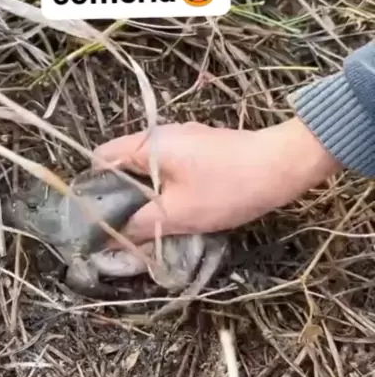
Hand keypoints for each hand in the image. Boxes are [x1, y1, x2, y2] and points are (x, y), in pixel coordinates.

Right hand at [92, 118, 340, 244]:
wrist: (283, 166)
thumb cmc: (228, 187)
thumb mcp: (179, 214)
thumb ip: (141, 226)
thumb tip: (114, 240)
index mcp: (148, 144)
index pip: (100, 159)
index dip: (93, 189)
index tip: (97, 219)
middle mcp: (161, 135)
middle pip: (123, 165)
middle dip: (121, 198)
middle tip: (123, 231)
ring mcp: (183, 140)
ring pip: (149, 171)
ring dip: (146, 197)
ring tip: (149, 227)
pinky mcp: (202, 150)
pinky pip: (170, 170)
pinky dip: (167, 191)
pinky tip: (176, 213)